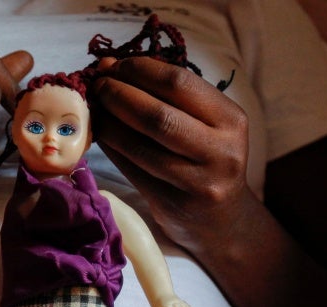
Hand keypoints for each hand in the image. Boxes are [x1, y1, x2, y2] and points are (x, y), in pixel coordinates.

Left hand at [91, 57, 249, 255]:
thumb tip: (110, 67)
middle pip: (157, 115)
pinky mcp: (173, 203)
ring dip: (109, 122)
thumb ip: (167, 96)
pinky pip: (132, 169)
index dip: (140, 70)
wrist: (221, 221)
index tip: (116, 66)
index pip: (179, 83)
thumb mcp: (206, 125)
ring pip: (140, 144)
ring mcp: (197, 181)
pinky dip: (111, 146)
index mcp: (231, 120)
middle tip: (98, 85)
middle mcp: (220, 151)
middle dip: (119, 94)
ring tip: (95, 108)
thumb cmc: (207, 160)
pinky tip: (101, 133)